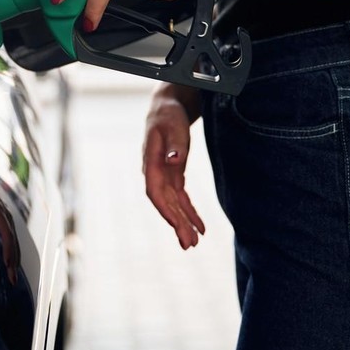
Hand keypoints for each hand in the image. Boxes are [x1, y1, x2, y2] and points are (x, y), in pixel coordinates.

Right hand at [142, 84, 204, 249]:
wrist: (167, 106)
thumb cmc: (168, 115)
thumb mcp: (173, 126)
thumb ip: (174, 145)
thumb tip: (174, 161)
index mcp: (151, 162)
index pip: (155, 192)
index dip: (166, 210)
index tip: (178, 226)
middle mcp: (155, 172)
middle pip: (165, 203)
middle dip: (177, 223)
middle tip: (189, 244)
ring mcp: (164, 174)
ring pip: (172, 203)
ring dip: (183, 222)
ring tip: (194, 241)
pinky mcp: (174, 174)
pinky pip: (180, 197)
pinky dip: (188, 211)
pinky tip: (198, 225)